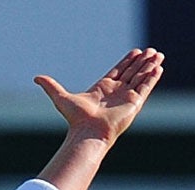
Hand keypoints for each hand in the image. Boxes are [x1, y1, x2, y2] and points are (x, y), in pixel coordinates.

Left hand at [35, 47, 164, 145]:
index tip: (136, 52)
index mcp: (103, 89)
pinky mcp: (134, 104)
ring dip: (149, 67)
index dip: (127, 61)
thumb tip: (36, 78)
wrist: (88, 133)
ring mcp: (126, 98)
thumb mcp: (61, 97)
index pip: (119, 71)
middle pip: (132, 73)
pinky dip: (152, 77)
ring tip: (158, 55)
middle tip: (150, 51)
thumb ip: (50, 86)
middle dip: (141, 62)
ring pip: (140, 78)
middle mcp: (116, 93)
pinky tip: (158, 68)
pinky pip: (145, 87)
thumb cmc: (76, 119)